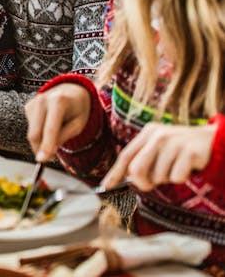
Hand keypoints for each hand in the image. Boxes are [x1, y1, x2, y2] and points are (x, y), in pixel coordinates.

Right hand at [24, 83, 92, 161]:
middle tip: (49, 159)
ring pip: (32, 132)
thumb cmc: (78, 108)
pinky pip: (31, 127)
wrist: (71, 90)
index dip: (46, 145)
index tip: (42, 160)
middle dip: (40, 149)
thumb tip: (47, 152)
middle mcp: (42, 100)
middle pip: (35, 132)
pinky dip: (39, 132)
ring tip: (56, 135)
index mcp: (58, 101)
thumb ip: (63, 137)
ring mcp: (32, 102)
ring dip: (41, 141)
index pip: (50, 128)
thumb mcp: (78, 124)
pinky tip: (49, 125)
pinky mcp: (27, 107)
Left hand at [101, 123, 215, 191]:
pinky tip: (188, 168)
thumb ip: (144, 158)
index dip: (114, 173)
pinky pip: (176, 177)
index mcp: (148, 133)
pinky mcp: (189, 152)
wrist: (213, 140)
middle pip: (137, 169)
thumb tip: (127, 179)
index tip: (105, 186)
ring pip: (158, 176)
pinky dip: (181, 178)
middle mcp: (158, 135)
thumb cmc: (182, 149)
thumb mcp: (161, 147)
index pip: (126, 155)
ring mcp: (174, 143)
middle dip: (142, 182)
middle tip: (151, 184)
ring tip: (176, 168)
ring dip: (166, 179)